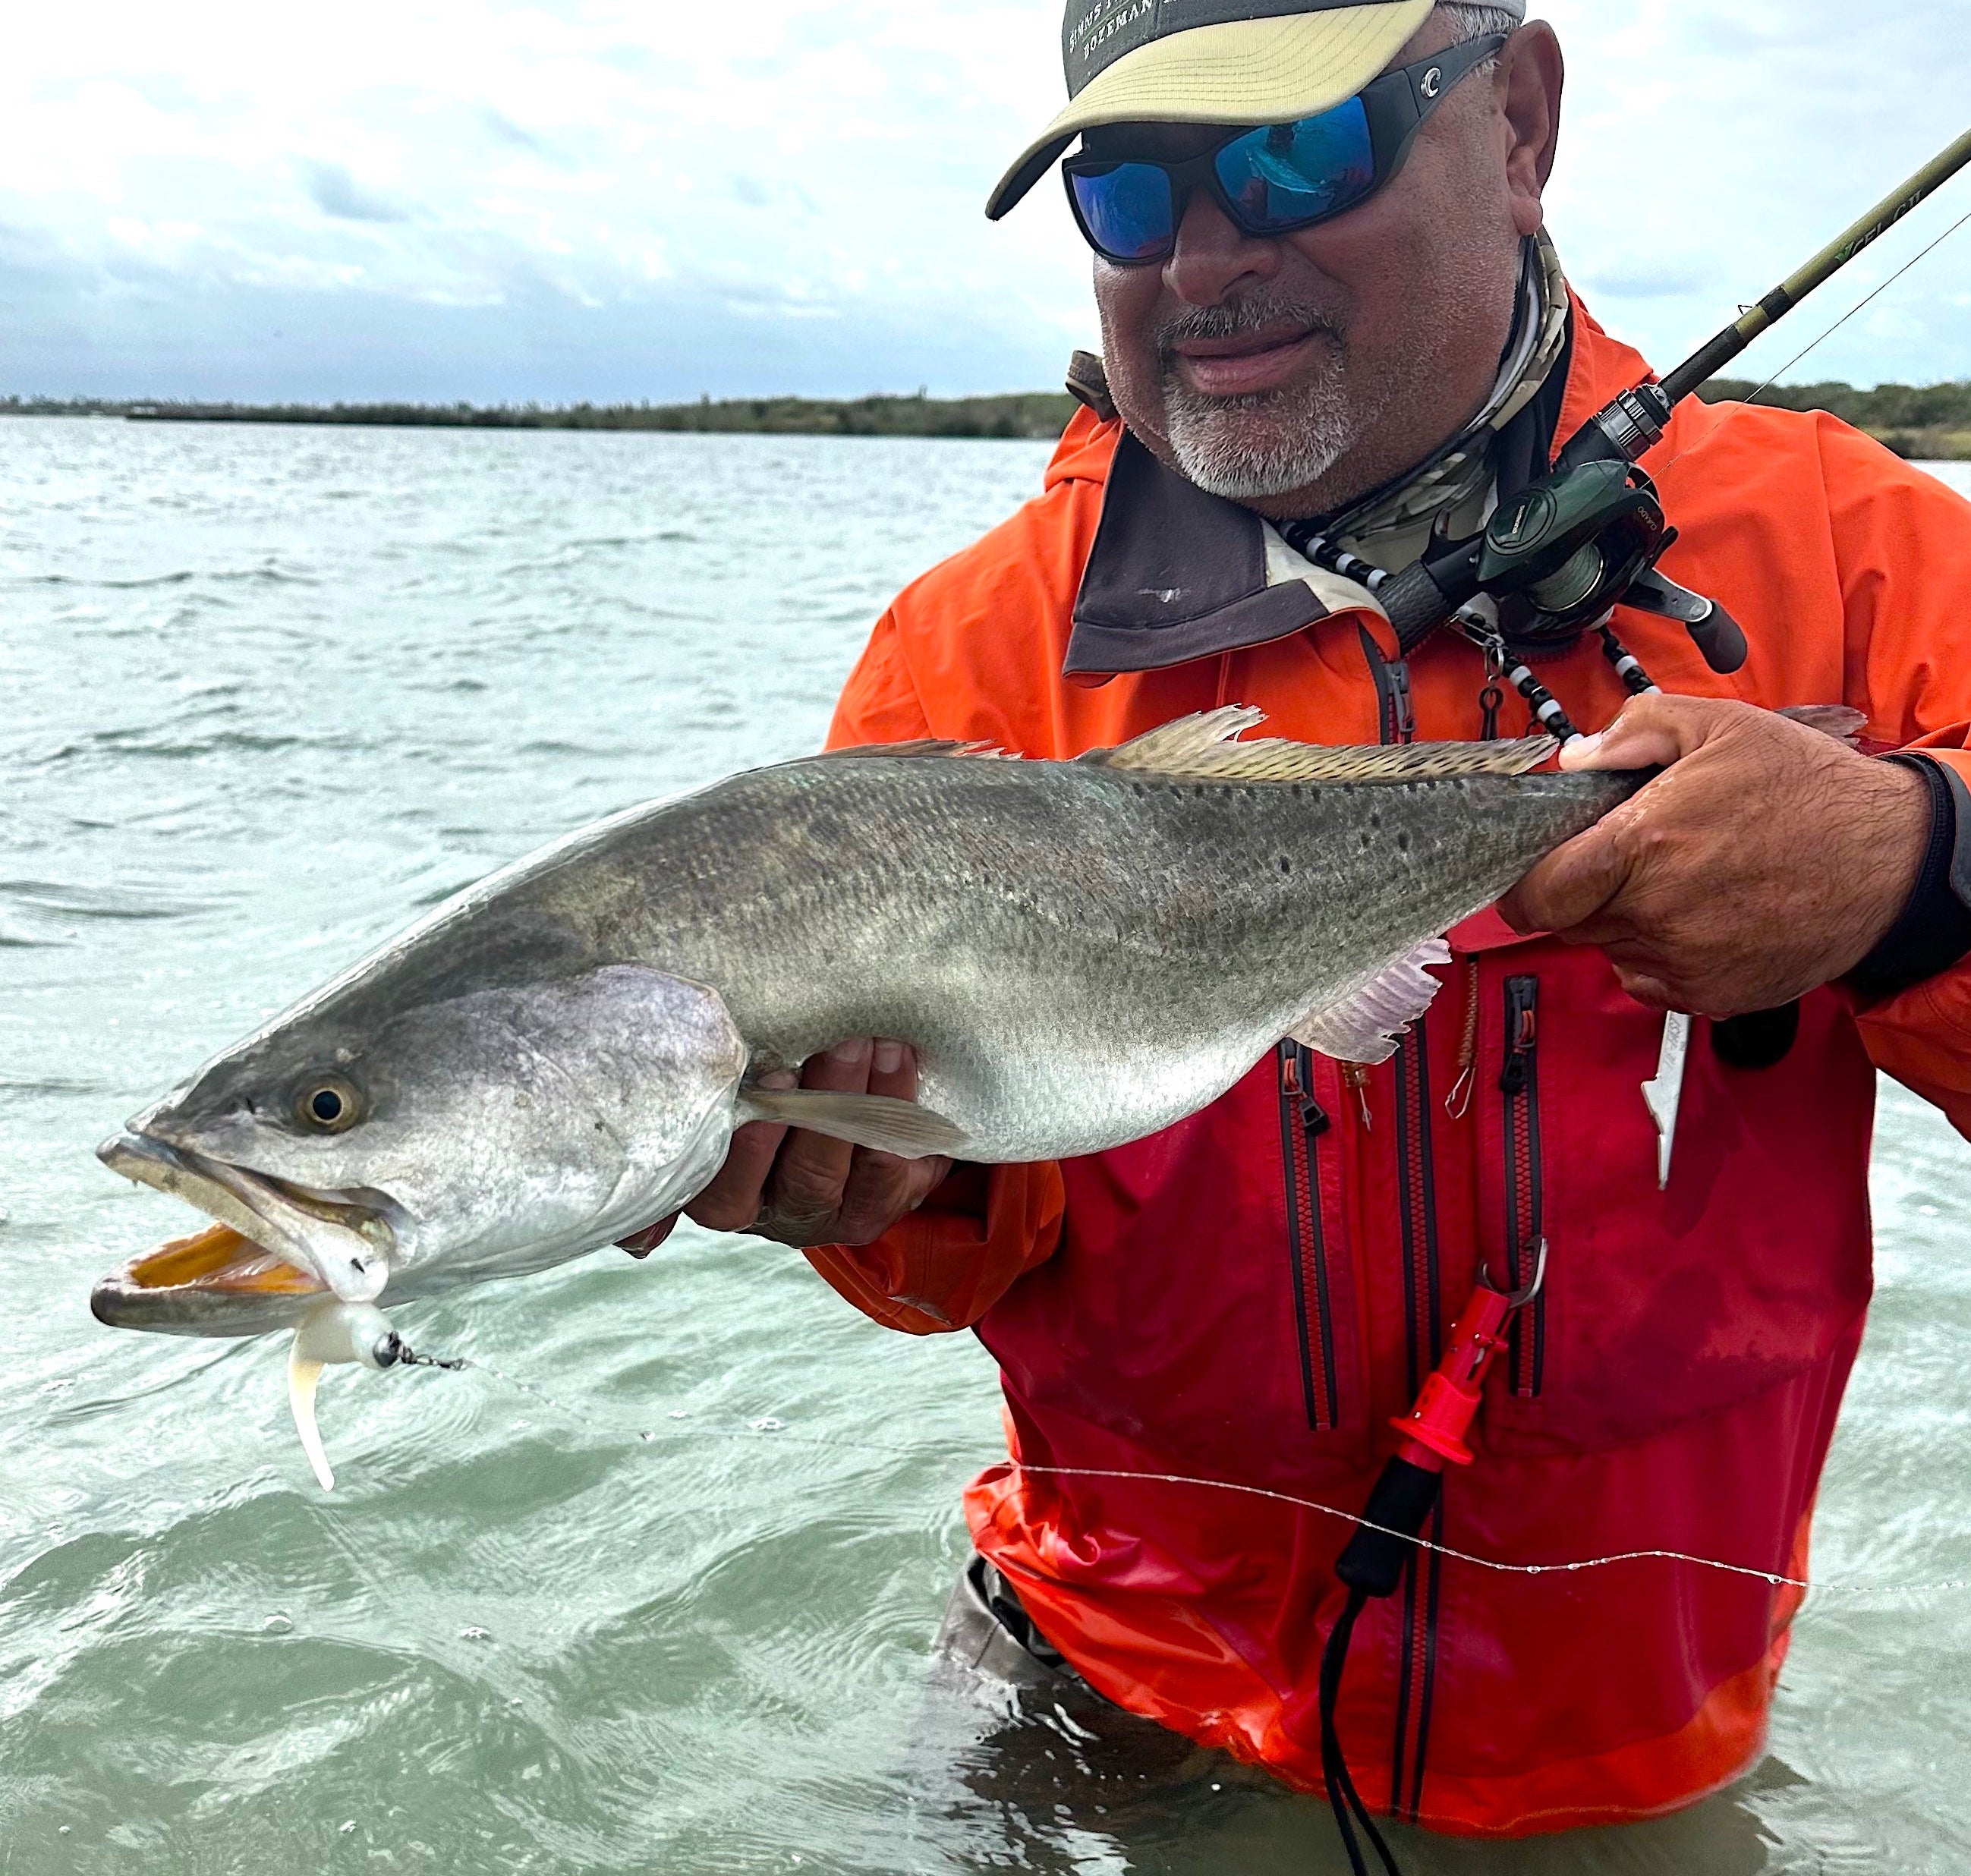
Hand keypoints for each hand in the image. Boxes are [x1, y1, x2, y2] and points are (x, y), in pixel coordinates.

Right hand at [615, 1038, 951, 1255]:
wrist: (818, 1112)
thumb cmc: (746, 1100)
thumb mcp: (706, 1110)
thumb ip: (678, 1119)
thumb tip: (641, 1202)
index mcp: (721, 1196)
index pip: (724, 1190)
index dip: (753, 1144)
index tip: (774, 1077)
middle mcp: (777, 1213)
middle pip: (805, 1180)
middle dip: (828, 1110)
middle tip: (844, 1045)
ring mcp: (834, 1213)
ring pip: (861, 1178)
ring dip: (877, 1111)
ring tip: (884, 1049)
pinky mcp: (884, 1203)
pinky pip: (903, 1178)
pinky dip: (912, 1128)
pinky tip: (910, 1074)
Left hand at [1498, 695, 1930, 1015]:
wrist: (1891, 858)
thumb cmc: (1806, 789)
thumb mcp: (1718, 725)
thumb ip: (1632, 730)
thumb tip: (1573, 759)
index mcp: (1643, 845)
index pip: (1537, 892)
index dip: (1523, 885)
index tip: (1528, 874)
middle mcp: (1657, 913)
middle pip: (1570, 920)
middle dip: (1582, 891)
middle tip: (1628, 858)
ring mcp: (1684, 961)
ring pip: (1610, 948)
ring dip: (1624, 919)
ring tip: (1680, 879)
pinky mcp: (1710, 995)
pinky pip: (1650, 978)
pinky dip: (1658, 952)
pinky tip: (1701, 914)